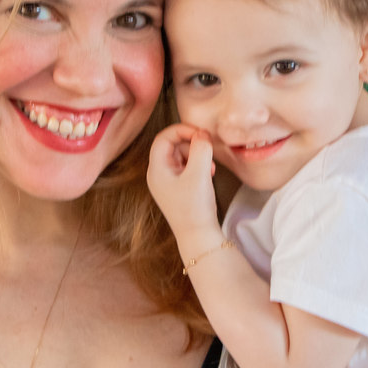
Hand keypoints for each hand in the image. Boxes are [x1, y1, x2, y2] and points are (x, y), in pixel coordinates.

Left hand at [147, 123, 220, 237]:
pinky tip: (209, 174)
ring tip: (210, 167)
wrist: (199, 237)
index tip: (201, 133)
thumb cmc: (195, 208)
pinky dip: (198, 166)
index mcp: (156, 169)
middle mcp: (158, 174)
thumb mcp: (200, 174)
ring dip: (197, 155)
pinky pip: (186, 167)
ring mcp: (167, 182)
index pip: (164, 137)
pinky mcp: (178, 188)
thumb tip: (202, 134)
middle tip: (208, 149)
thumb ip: (201, 149)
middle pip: (172, 145)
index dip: (182, 130)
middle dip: (192, 144)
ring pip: (181, 156)